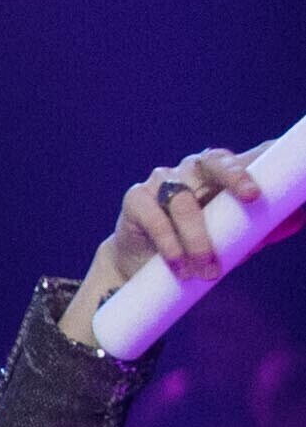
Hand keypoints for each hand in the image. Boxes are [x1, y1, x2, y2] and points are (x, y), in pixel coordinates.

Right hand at [69, 146, 271, 347]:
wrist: (140, 267)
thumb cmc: (195, 246)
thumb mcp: (234, 239)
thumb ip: (262, 229)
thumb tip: (296, 219)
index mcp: (222, 174)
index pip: (248, 156)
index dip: (267, 155)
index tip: (279, 175)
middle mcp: (193, 170)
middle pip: (215, 161)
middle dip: (235, 176)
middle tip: (253, 198)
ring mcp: (161, 181)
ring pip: (184, 200)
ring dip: (199, 239)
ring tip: (208, 272)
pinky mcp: (136, 199)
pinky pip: (155, 218)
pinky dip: (170, 244)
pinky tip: (180, 266)